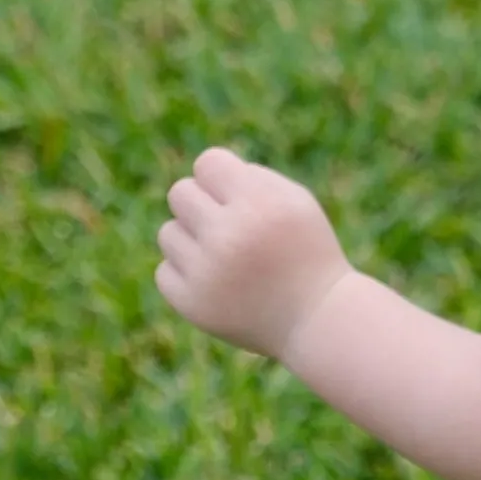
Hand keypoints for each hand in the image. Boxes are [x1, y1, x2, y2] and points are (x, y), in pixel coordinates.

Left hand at [156, 148, 353, 360]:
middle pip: (180, 192)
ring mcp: (206, 272)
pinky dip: (188, 273)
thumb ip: (250, 177)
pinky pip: (164, 270)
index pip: (208, 163)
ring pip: (168, 232)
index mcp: (259, 204)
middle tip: (229, 224)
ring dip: (193, 239)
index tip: (239, 195)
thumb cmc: (305, 249)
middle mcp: (229, 235)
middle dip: (202, 204)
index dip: (221, 176)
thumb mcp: (295, 201)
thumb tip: (202, 173)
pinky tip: (219, 282)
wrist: (315, 316)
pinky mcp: (191, 303)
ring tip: (227, 256)